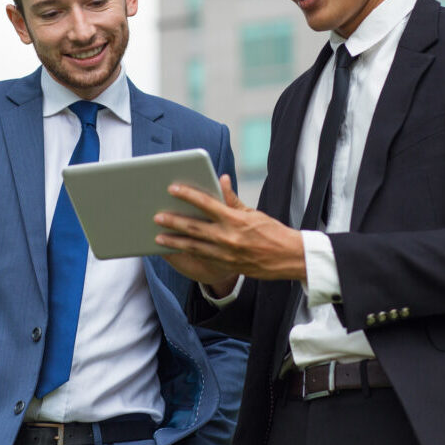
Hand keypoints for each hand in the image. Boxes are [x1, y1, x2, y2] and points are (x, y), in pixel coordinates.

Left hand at [155, 175, 305, 283]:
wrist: (288, 258)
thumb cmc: (271, 232)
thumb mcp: (252, 212)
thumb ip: (232, 199)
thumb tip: (221, 179)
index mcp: (235, 220)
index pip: (207, 204)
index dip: (188, 195)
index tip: (173, 188)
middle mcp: (228, 237)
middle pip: (194, 228)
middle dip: (173, 222)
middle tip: (157, 216)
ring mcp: (226, 254)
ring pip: (193, 247)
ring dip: (174, 242)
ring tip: (158, 237)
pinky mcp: (226, 265)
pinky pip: (201, 258)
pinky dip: (186, 253)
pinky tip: (174, 250)